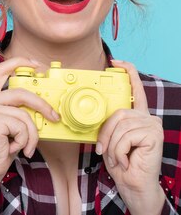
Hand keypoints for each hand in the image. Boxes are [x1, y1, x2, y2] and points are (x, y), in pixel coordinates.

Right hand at [0, 57, 59, 204]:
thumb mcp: (10, 124)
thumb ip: (18, 110)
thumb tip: (43, 105)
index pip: (1, 70)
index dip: (19, 63)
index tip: (36, 65)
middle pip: (21, 92)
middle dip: (42, 104)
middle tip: (54, 116)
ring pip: (24, 113)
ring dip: (31, 134)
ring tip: (26, 146)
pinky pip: (22, 125)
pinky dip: (25, 140)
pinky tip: (15, 148)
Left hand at [96, 59, 165, 213]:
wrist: (133, 184)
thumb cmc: (121, 162)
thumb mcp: (111, 138)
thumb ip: (109, 123)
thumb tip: (93, 109)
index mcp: (138, 116)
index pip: (135, 90)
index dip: (127, 73)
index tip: (116, 62)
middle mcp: (147, 117)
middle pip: (118, 113)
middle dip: (106, 133)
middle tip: (104, 150)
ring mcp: (152, 124)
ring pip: (120, 125)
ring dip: (112, 145)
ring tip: (117, 157)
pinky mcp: (154, 133)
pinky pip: (125, 136)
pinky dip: (119, 150)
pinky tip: (126, 159)